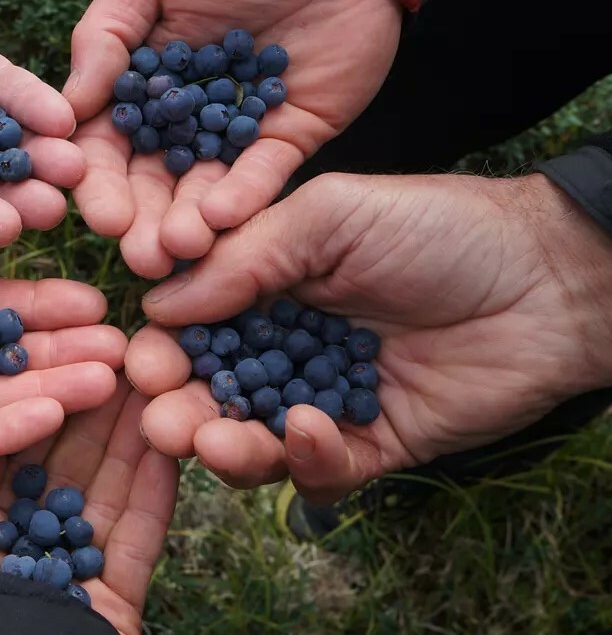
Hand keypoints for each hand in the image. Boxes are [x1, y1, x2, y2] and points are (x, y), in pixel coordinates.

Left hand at [0, 376, 178, 633]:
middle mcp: (20, 546)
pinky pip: (139, 537)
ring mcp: (70, 572)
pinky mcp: (114, 599)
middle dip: (92, 410)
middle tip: (123, 358)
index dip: (38, 401)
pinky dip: (155, 491)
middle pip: (62, 464)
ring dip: (130, 438)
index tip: (67, 356)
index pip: (8, 451)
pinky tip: (170, 444)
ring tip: (154, 385)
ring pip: (106, 492)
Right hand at [63, 0, 401, 277]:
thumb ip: (104, 36)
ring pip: (203, 193)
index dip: (98, 182)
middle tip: (138, 256)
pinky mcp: (288, 139)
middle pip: (153, 183)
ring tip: (178, 250)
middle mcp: (181, 121)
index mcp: (139, 85)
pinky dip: (242, 199)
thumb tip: (68, 110)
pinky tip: (220, 219)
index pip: (108, 145)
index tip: (97, 214)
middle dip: (142, 222)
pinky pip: (263, 177)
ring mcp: (235, 135)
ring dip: (187, 225)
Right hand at [125, 173, 611, 503]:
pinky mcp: (372, 445)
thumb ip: (246, 257)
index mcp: (264, 289)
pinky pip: (324, 470)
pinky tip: (308, 429)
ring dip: (225, 446)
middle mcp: (284, 348)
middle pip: (210, 392)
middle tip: (161, 420)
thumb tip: (159, 305)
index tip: (137, 362)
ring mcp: (325, 399)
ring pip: (254, 441)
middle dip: (177, 409)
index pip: (193, 328)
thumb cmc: (436, 227)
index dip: (161, 348)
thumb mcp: (329, 215)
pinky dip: (307, 459)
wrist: (549, 278)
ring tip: (213, 440)